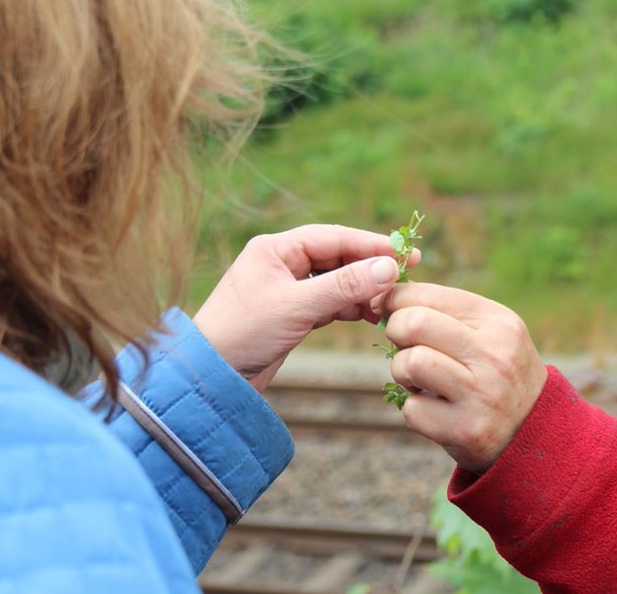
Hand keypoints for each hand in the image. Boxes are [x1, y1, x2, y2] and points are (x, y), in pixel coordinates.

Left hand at [192, 224, 415, 390]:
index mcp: (276, 249)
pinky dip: (349, 307)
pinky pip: (328, 303)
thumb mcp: (298, 306)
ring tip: (388, 303)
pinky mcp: (290, 315)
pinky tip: (369, 316)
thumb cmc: (244, 333)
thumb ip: (344, 285)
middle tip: (405, 278)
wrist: (210, 379)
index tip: (407, 254)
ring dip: (362, 291)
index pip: (334, 237)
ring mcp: (286, 290)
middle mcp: (281, 263)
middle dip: (370, 269)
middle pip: (337, 257)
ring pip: (335, 282)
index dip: (372, 245)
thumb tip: (389, 267)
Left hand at [379, 282, 547, 473]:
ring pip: (409, 363)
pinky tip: (434, 407)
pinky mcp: (466, 430)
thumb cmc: (497, 371)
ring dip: (401, 371)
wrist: (535, 429)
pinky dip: (414, 408)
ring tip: (418, 378)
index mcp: (499, 323)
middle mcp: (494, 356)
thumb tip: (384, 296)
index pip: (430, 296)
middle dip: (395, 330)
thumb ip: (446, 312)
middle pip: (415, 323)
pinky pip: (412, 409)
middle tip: (402, 344)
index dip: (396, 299)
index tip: (387, 309)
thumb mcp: (491, 332)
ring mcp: (481, 395)